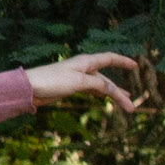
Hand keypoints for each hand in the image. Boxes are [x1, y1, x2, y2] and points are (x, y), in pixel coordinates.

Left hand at [25, 50, 143, 112]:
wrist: (30, 88)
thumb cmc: (52, 80)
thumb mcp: (79, 82)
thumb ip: (97, 84)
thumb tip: (110, 88)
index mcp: (86, 62)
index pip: (109, 58)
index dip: (123, 61)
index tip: (135, 65)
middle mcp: (83, 68)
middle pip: (107, 79)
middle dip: (119, 92)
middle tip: (131, 105)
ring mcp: (77, 78)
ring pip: (100, 86)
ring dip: (112, 94)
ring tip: (125, 104)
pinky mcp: (70, 87)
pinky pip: (90, 90)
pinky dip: (99, 94)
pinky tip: (104, 98)